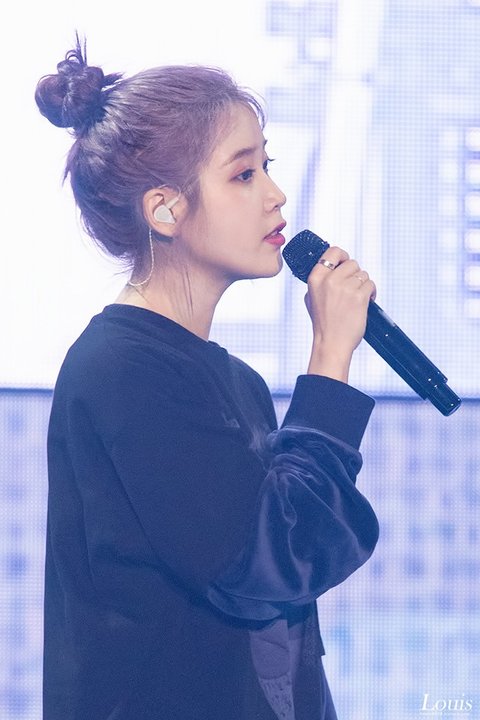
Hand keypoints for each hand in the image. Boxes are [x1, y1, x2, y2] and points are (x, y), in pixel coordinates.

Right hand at [304, 247, 375, 381]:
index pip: (333, 252)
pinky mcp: (359, 297)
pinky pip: (371, 284)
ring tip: (358, 298)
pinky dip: (372, 293)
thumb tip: (332, 266)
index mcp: (315, 278)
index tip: (345, 264)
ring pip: (363, 274)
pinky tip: (366, 302)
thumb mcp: (311, 298)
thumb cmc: (323, 323)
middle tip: (353, 288)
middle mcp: (329, 281)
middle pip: (352, 263)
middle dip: (355, 275)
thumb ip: (320, 281)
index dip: (343, 256)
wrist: (331, 343)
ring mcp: (345, 288)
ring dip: (364, 285)